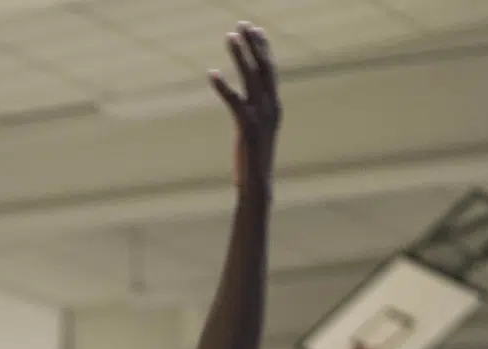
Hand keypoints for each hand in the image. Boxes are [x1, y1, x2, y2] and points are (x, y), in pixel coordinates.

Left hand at [209, 22, 279, 191]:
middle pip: (264, 67)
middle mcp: (272, 107)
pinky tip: (212, 73)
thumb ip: (256, 112)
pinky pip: (234, 101)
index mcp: (275, 106)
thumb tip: (249, 99)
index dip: (263, 49)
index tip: (255, 30)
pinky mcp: (247, 128)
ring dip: (240, 55)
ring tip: (229, 36)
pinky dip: (223, 86)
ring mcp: (261, 117)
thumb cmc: (254, 161)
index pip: (271, 70)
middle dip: (254, 44)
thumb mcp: (258, 131)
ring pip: (251, 78)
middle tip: (243, 24)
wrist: (257, 185)